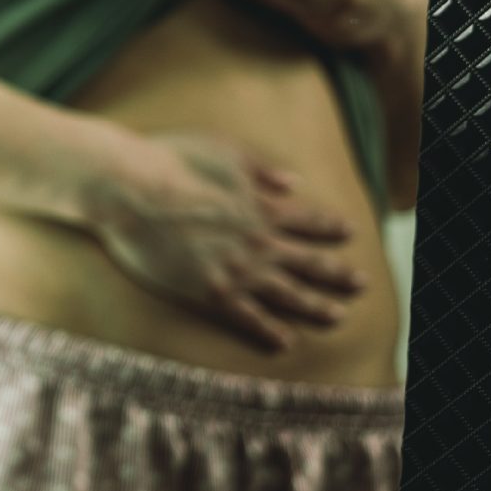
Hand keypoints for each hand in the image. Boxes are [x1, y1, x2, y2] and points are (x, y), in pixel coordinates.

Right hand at [83, 129, 368, 352]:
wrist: (128, 187)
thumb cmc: (168, 161)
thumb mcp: (221, 150)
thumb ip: (261, 169)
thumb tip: (292, 183)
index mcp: (261, 205)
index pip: (308, 220)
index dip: (331, 227)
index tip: (349, 232)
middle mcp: (258, 241)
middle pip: (309, 262)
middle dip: (338, 273)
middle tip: (361, 283)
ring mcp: (237, 269)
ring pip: (289, 294)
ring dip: (317, 306)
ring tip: (337, 316)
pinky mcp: (211, 291)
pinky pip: (249, 317)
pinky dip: (270, 330)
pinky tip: (285, 341)